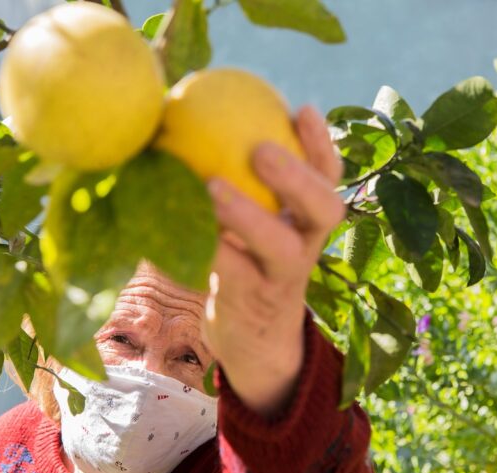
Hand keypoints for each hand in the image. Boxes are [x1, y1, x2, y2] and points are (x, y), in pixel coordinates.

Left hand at [203, 105, 344, 416]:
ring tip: (213, 187)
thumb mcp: (255, 226)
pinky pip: (227, 272)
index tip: (302, 109)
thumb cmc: (246, 263)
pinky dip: (201, 247)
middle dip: (298, 177)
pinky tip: (168, 223)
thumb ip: (240, 184)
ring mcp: (282, 279)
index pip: (329, 178)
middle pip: (324, 209)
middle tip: (261, 149)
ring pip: (280, 247)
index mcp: (308, 221)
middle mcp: (306, 247)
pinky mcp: (251, 304)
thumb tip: (187, 116)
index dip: (322, 145)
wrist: (254, 340)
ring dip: (249, 216)